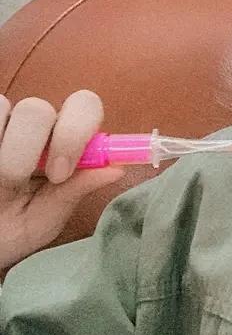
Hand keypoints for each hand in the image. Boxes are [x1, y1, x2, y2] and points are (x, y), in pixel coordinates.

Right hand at [0, 90, 124, 271]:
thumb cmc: (13, 228)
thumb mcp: (48, 216)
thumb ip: (77, 189)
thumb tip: (117, 169)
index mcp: (64, 141)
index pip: (84, 106)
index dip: (76, 129)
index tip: (62, 172)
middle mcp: (34, 126)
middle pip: (38, 108)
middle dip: (34, 146)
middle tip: (29, 179)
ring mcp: (2, 124)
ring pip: (8, 108)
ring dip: (9, 150)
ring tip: (3, 182)